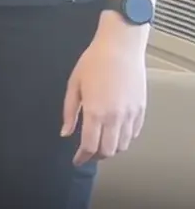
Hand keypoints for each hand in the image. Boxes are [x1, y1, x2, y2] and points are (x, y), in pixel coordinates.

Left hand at [62, 17, 147, 165]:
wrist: (120, 48)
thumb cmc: (92, 63)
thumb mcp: (74, 85)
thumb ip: (70, 112)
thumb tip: (66, 133)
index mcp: (95, 112)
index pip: (90, 145)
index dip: (82, 157)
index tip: (76, 161)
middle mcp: (115, 118)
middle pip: (109, 151)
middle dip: (97, 156)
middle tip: (87, 153)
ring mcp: (131, 114)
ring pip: (123, 145)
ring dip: (111, 149)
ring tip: (101, 143)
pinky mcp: (142, 109)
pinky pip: (134, 133)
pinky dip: (124, 138)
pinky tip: (115, 132)